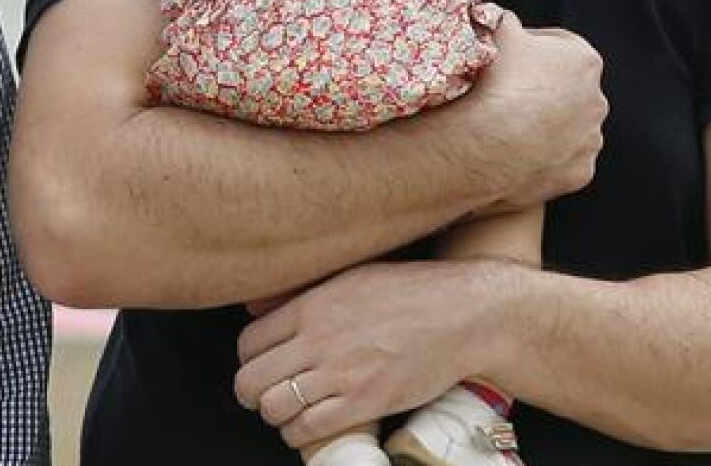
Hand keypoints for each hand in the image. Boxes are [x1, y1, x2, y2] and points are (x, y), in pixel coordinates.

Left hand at [233, 260, 518, 448]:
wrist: (462, 313)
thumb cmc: (409, 292)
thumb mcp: (348, 276)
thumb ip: (299, 293)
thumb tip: (255, 307)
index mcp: (310, 306)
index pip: (248, 343)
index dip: (249, 361)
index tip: (261, 368)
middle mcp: (318, 339)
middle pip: (252, 380)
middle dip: (252, 394)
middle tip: (264, 397)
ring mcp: (341, 373)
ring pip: (275, 408)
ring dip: (276, 416)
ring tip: (289, 413)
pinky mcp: (365, 401)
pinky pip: (309, 429)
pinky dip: (300, 434)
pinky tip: (309, 427)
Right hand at [447, 13, 606, 210]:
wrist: (490, 142)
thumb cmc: (496, 82)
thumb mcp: (496, 33)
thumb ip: (504, 20)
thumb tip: (500, 18)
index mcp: (584, 60)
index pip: (559, 46)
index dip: (531, 48)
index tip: (508, 57)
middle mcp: (597, 100)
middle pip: (567, 90)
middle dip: (543, 90)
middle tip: (506, 94)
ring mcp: (591, 139)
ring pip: (567, 128)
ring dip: (545, 127)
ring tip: (508, 128)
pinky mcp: (580, 172)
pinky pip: (561, 161)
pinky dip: (543, 158)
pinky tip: (516, 154)